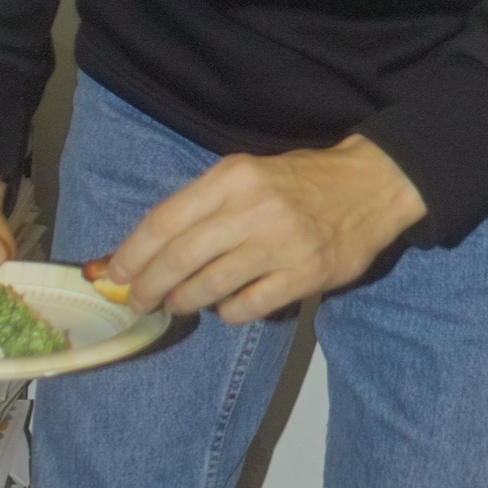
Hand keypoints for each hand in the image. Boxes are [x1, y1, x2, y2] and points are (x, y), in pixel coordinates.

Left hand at [105, 135, 426, 322]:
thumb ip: (203, 206)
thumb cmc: (299, 181)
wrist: (371, 185)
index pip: (166, 221)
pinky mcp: (307, 274)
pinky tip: (226, 308)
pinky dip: (228, 313)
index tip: (116, 276)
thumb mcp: (247, 174)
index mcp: (233, 177)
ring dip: (184, 302)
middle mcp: (254, 209)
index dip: (133, 254)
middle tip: (139, 302)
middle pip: (180, 259)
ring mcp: (283, 244)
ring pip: (210, 286)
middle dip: (149, 287)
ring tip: (177, 305)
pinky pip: (249, 306)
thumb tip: (147, 249)